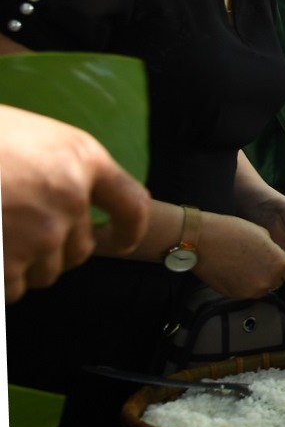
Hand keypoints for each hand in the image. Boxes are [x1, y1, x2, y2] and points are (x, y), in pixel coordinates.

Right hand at [1, 107, 150, 301]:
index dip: (129, 228)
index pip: (131, 204)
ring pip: (45, 273)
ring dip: (23, 266)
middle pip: (81, 250)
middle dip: (55, 250)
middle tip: (20, 233)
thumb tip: (75, 206)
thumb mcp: (31, 137)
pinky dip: (1, 281)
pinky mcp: (7, 261)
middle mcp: (70, 199)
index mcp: (83, 159)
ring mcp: (39, 233)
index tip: (121, 239)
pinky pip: (13, 289)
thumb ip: (61, 170)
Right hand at [194, 212, 284, 298]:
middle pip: (277, 282)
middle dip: (271, 273)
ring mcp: (251, 291)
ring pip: (262, 288)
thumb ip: (273, 250)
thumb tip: (274, 257)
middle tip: (257, 261)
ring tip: (242, 265)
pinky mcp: (235, 296)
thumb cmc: (232, 231)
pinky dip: (243, 284)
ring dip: (257, 280)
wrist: (201, 241)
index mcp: (279, 264)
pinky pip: (246, 291)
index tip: (277, 261)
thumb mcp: (262, 234)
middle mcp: (268, 282)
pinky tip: (232, 271)